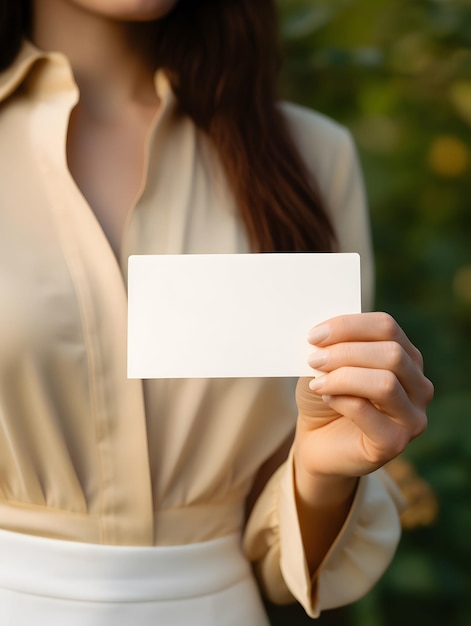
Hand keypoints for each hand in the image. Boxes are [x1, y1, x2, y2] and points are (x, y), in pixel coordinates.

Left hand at [295, 312, 433, 478]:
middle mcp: (419, 386)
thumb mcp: (326, 364)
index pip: (386, 327)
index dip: (349, 326)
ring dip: (343, 377)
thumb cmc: (326, 397)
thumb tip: (323, 335)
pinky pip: (368, 412)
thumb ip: (332, 346)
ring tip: (317, 382)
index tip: (314, 335)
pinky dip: (341, 401)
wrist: (318, 443)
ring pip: (385, 383)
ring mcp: (412, 417)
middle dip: (346, 352)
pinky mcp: (395, 443)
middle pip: (391, 353)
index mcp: (406, 357)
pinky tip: (326, 399)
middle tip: (313, 358)